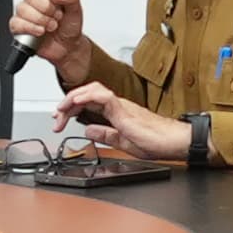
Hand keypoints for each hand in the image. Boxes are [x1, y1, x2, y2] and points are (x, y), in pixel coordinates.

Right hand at [10, 0, 89, 77]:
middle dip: (46, 7)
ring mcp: (25, 13)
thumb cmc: (70, 26)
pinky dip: (31, 28)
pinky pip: (16, 23)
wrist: (68, 47)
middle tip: (57, 15)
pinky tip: (40, 31)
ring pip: (23, 9)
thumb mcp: (76, 9)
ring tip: (52, 25)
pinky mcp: (19, 27)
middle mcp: (34, 0)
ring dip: (41, 19)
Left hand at [57, 83, 190, 163]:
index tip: (60, 120)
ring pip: (93, 90)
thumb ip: (106, 135)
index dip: (71, 108)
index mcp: (117, 112)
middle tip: (56, 116)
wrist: (176, 142)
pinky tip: (76, 102)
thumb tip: (88, 130)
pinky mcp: (126, 110)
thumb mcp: (123, 142)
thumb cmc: (158, 142)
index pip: (88, 103)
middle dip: (67, 102)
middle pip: (87, 93)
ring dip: (73, 97)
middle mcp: (118, 105)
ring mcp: (122, 106)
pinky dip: (87, 97)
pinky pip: (104, 97)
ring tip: (61, 108)